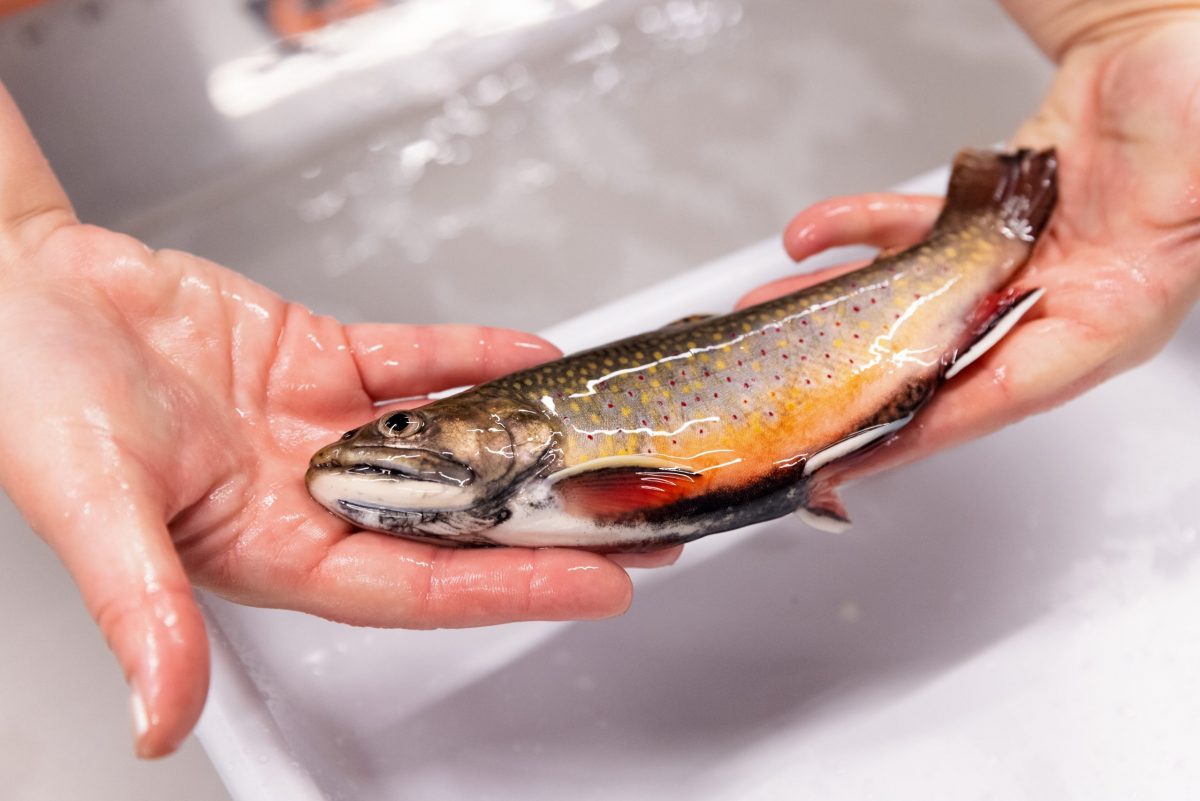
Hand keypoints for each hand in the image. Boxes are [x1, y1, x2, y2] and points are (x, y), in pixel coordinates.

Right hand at [0, 87, 667, 758]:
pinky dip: (471, 358)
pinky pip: (414, 361)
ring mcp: (321, 427)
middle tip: (637, 525)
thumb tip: (161, 720)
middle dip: (546, 524)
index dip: (512, 587)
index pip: (418, 583)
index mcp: (266, 548)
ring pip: (447, 439)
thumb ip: (143, 610)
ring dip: (523, 439)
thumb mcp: (94, 506)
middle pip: (453, 520)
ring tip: (603, 443)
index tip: (597, 585)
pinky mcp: (319, 360)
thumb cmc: (33, 393)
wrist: (22, 287)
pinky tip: (530, 358)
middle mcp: (308, 494)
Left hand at [744, 13, 1199, 477]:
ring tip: (771, 306)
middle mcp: (1061, 294)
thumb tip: (1063, 321)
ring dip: (837, 301)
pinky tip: (816, 232)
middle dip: (855, 373)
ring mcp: (1020, 255)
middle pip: (938, 353)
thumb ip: (1116, 285)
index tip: (849, 456)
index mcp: (1110, 318)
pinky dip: (862, 228)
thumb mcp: (1184, 210)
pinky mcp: (992, 215)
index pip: (994, 395)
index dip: (917, 431)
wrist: (1181, 44)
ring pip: (913, 293)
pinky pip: (916, 227)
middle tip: (789, 396)